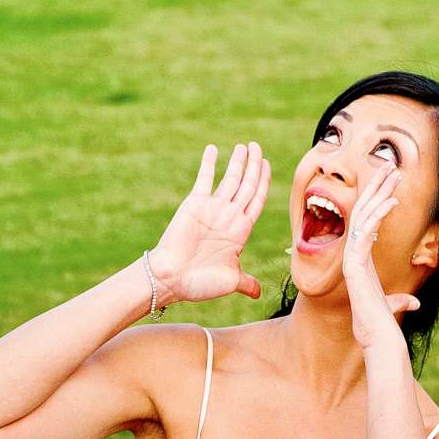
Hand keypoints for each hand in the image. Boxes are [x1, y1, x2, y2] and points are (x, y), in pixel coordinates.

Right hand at [146, 141, 270, 305]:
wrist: (170, 279)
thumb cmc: (199, 283)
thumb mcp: (229, 281)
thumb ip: (246, 281)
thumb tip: (258, 294)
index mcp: (241, 231)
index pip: (257, 200)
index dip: (264, 182)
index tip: (268, 164)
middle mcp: (229, 216)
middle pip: (247, 185)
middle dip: (254, 165)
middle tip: (257, 147)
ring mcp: (212, 208)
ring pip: (230, 179)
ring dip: (237, 162)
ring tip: (243, 145)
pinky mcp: (194, 203)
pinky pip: (204, 178)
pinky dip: (208, 163)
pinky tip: (212, 149)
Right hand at [341, 159, 421, 349]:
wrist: (378, 340)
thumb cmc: (381, 324)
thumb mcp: (395, 305)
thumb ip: (401, 300)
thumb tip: (414, 302)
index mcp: (360, 261)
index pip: (366, 223)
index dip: (377, 201)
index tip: (389, 183)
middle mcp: (353, 257)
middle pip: (362, 213)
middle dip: (376, 188)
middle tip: (390, 166)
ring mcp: (352, 260)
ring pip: (362, 218)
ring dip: (378, 194)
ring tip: (393, 174)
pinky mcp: (354, 266)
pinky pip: (365, 234)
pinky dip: (378, 216)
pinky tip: (392, 201)